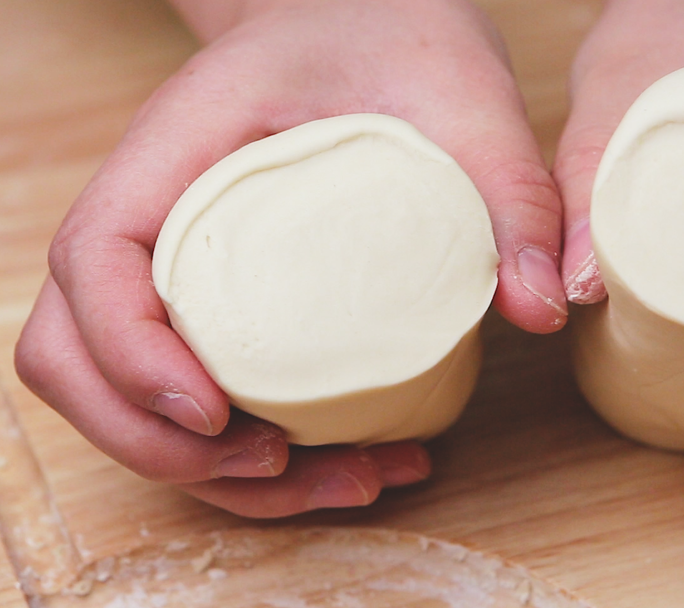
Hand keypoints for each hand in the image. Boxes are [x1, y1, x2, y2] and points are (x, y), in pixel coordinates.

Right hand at [15, 0, 565, 517]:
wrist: (375, 16)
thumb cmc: (399, 37)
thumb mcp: (466, 98)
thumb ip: (510, 194)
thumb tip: (543, 308)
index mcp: (183, 146)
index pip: (96, 259)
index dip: (130, 355)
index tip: (215, 413)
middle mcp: (155, 206)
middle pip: (73, 351)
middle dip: (155, 443)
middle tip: (280, 463)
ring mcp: (173, 254)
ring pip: (116, 388)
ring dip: (204, 467)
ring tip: (337, 481)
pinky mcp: (213, 289)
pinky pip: (185, 381)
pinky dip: (241, 449)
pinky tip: (348, 458)